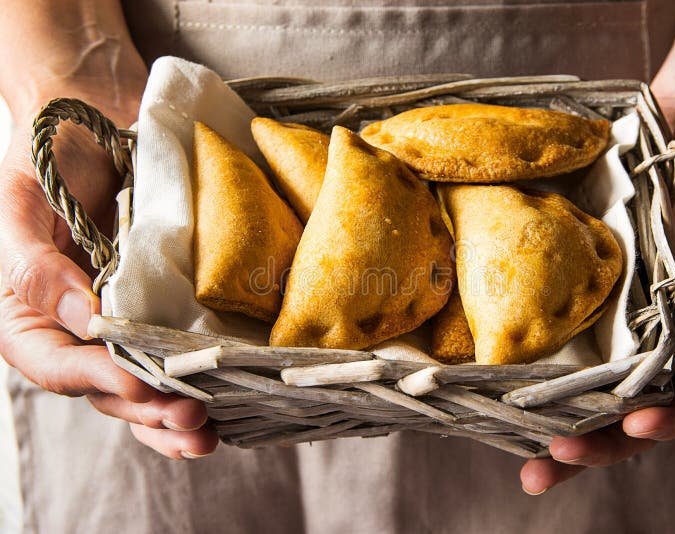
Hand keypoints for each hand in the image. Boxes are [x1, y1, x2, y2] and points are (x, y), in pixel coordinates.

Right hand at [0, 97, 216, 459]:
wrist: (96, 122)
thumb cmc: (48, 155)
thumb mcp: (20, 202)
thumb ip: (33, 263)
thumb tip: (83, 317)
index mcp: (29, 315)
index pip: (55, 365)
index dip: (97, 384)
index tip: (139, 388)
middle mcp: (75, 330)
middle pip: (107, 391)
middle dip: (148, 411)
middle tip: (190, 421)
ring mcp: (122, 323)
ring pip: (144, 386)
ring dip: (174, 416)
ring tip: (207, 434)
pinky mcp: (163, 308)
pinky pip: (176, 354)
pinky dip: (197, 382)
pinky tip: (226, 403)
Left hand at [519, 80, 674, 493]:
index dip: (665, 419)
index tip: (633, 427)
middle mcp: (663, 331)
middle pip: (630, 405)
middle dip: (594, 442)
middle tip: (548, 467)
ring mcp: (622, 311)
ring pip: (591, 379)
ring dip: (557, 418)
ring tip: (523, 451)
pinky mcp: (589, 284)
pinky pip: (565, 327)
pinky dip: (541, 359)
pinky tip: (507, 383)